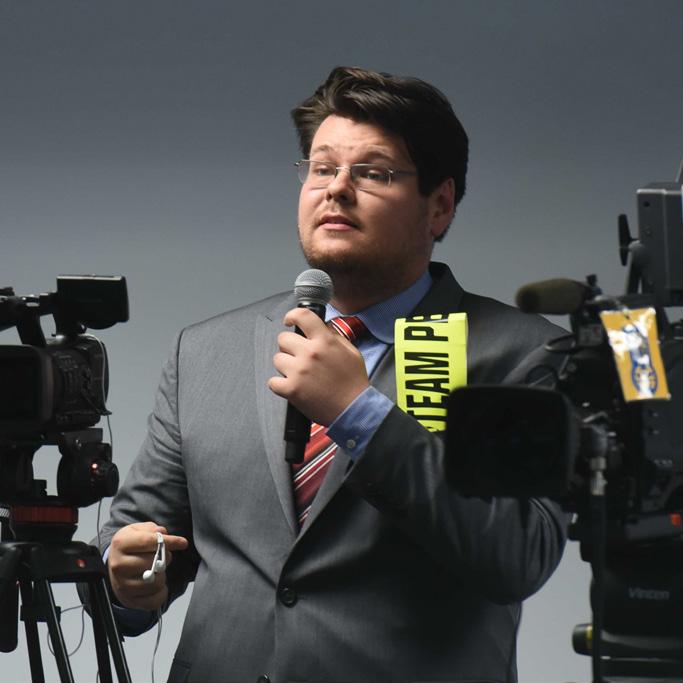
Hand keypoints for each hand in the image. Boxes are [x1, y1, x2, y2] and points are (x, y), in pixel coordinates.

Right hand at [107, 522, 187, 610]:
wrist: (116, 565)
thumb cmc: (131, 546)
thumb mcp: (138, 529)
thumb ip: (153, 529)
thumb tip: (163, 534)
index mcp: (121, 543)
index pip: (148, 541)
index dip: (169, 541)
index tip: (183, 543)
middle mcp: (118, 565)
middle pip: (153, 562)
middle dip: (165, 558)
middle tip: (162, 557)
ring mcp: (122, 585)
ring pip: (156, 582)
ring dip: (162, 575)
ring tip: (157, 570)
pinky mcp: (129, 600)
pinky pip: (154, 601)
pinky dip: (161, 593)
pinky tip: (157, 583)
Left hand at [268, 307, 368, 425]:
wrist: (353, 409)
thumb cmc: (353, 382)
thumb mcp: (351, 352)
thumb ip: (334, 337)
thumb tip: (321, 327)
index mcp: (325, 341)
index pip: (303, 316)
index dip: (292, 315)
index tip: (289, 321)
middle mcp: (310, 353)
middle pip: (283, 339)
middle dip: (289, 346)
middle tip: (298, 357)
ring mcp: (298, 371)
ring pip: (277, 359)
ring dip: (285, 366)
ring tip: (298, 375)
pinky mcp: (291, 389)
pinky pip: (272, 381)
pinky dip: (279, 385)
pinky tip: (292, 387)